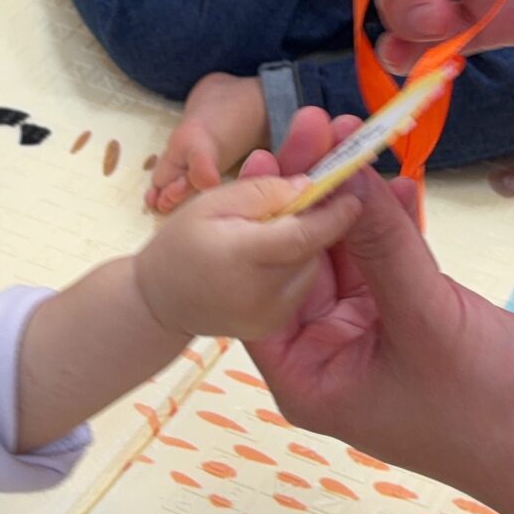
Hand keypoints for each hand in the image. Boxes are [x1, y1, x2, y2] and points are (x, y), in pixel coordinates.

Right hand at [134, 174, 357, 341]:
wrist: (161, 303)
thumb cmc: (182, 242)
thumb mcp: (213, 201)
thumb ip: (262, 191)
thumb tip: (309, 185)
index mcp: (240, 257)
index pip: (302, 235)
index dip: (332, 213)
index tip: (353, 191)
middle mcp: (260, 294)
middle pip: (309, 250)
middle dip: (316, 221)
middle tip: (319, 191)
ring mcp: (268, 317)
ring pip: (308, 268)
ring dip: (305, 244)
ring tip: (279, 228)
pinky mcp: (272, 328)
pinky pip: (299, 288)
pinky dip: (295, 266)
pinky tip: (275, 256)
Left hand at [240, 124, 513, 506]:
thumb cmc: (484, 410)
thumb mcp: (425, 320)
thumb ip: (384, 247)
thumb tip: (346, 173)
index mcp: (308, 374)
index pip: (262, 288)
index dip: (263, 221)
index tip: (266, 158)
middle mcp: (330, 351)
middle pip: (302, 257)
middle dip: (312, 193)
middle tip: (315, 125)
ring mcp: (373, 331)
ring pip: (350, 249)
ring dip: (354, 196)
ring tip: (353, 130)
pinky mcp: (415, 313)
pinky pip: (391, 256)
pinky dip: (394, 217)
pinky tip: (395, 173)